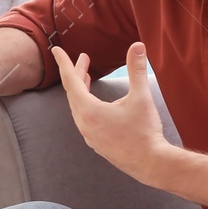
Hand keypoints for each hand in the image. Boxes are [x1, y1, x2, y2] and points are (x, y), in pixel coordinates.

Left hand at [52, 42, 169, 183]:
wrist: (151, 164)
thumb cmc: (145, 131)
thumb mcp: (141, 97)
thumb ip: (137, 70)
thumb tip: (138, 45)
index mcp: (89, 110)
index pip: (71, 80)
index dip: (64, 62)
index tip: (56, 50)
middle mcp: (84, 123)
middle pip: (73, 92)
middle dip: (76, 73)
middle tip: (83, 58)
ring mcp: (88, 135)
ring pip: (77, 106)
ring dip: (80, 89)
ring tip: (86, 76)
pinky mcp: (95, 142)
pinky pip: (83, 118)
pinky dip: (85, 104)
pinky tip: (94, 102)